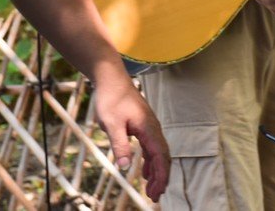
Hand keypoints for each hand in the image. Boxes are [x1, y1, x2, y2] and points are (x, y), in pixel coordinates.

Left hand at [90, 75, 169, 200]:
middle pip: (163, 157)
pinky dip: (150, 161)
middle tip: (154, 197)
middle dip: (161, 177)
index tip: (157, 192)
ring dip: (156, 171)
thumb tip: (124, 167)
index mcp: (148, 128)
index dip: (161, 176)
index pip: (160, 156)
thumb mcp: (111, 124)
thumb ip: (119, 144)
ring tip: (151, 189)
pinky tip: (144, 171)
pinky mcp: (143, 125)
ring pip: (158, 152)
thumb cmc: (111, 99)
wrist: (111, 78)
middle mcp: (153, 128)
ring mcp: (149, 126)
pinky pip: (151, 147)